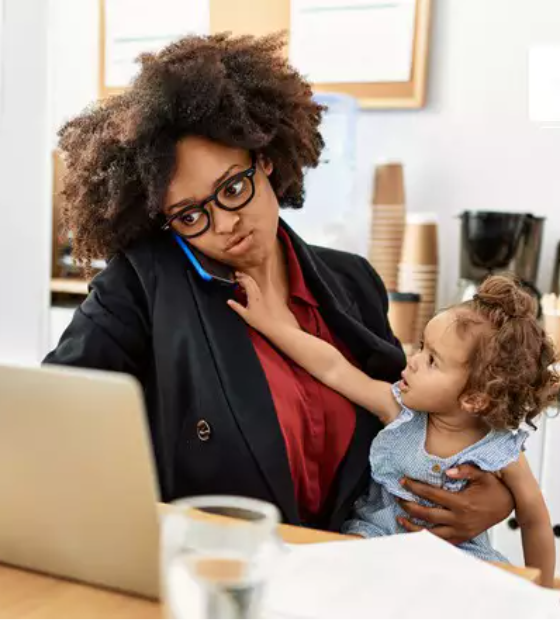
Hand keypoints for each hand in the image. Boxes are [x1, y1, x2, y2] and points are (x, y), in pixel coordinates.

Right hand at [227, 272, 297, 333]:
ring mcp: (262, 295)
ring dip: (248, 280)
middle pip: (251, 280)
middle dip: (244, 276)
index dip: (240, 277)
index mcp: (253, 295)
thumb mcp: (245, 315)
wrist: (273, 324)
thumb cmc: (260, 321)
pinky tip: (248, 291)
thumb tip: (229, 302)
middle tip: (237, 276)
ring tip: (241, 281)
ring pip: (255, 283)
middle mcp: (258, 293)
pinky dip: (251, 286)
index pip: (246, 281)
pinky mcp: (265, 298)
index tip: (235, 277)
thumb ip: (236, 307)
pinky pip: (257, 288)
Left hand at [396, 464, 513, 544]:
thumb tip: (447, 470)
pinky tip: (417, 533)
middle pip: (427, 514)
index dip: (415, 487)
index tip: (403, 481)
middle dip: (409, 506)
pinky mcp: (463, 538)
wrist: (509, 506)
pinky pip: (442, 542)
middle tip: (397, 498)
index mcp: (461, 503)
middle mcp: (459, 519)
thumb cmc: (495, 489)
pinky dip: (427, 538)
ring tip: (400, 518)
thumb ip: (465, 470)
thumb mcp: (483, 475)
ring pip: (431, 533)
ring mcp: (460, 531)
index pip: (431, 494)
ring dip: (414, 526)